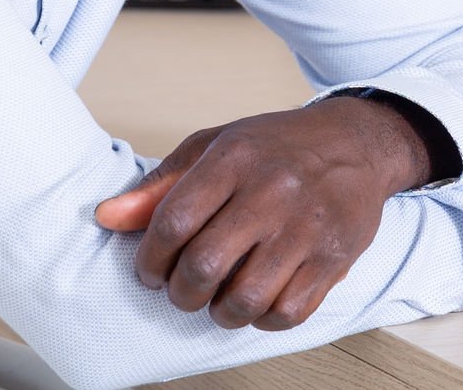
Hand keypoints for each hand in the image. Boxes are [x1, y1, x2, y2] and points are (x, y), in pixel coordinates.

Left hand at [93, 96, 429, 330]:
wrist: (355, 144)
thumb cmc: (276, 147)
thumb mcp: (214, 147)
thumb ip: (161, 185)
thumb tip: (107, 217)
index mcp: (234, 159)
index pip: (173, 221)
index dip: (150, 257)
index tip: (150, 270)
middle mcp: (271, 192)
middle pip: (204, 265)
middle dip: (180, 292)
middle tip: (182, 289)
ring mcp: (306, 228)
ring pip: (245, 299)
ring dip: (219, 312)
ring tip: (218, 299)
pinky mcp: (334, 258)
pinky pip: (287, 312)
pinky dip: (262, 319)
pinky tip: (257, 300)